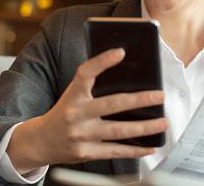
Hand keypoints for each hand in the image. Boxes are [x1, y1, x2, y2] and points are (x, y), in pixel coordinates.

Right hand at [7, 48, 167, 173]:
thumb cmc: (65, 112)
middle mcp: (75, 113)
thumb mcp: (74, 95)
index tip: (120, 51)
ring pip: (118, 130)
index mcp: (73, 94)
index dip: (102, 61)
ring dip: (145, 127)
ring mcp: (80, 135)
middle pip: (112, 104)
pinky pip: (115, 151)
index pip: (85, 73)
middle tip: (160, 96)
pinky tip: (150, 146)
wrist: (40, 141)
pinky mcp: (85, 153)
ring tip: (163, 122)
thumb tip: (132, 78)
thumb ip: (95, 87)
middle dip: (140, 100)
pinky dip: (135, 150)